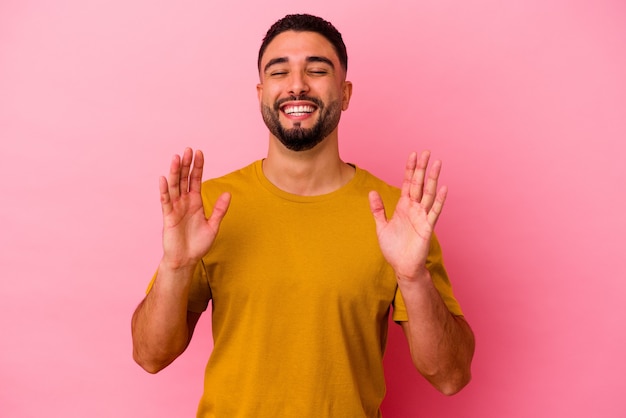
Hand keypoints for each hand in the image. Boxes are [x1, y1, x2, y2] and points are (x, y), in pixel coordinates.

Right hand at [159, 148, 229, 268]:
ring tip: (176, 158)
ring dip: (174, 172)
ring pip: (174, 186)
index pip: (196, 180)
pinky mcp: (168, 217)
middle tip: (188, 149)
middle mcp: (184, 202)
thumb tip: (228, 194)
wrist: (186, 260)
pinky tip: (163, 179)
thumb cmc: (198, 244)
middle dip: (186, 165)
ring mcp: (175, 208)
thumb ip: (220, 210)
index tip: (199, 152)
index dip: (197, 167)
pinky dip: (164, 190)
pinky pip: (166, 201)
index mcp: (195, 202)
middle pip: (184, 179)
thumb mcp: (213, 226)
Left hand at [369, 151, 446, 281]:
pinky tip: (444, 188)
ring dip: (432, 178)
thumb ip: (378, 209)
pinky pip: (434, 211)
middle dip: (421, 168)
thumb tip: (372, 192)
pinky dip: (438, 200)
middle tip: (426, 151)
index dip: (409, 169)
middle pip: (418, 183)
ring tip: (437, 163)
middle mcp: (414, 208)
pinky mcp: (427, 227)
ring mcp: (422, 216)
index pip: (407, 183)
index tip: (412, 154)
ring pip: (428, 193)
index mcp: (403, 206)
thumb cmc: (393, 248)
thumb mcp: (381, 226)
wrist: (402, 267)